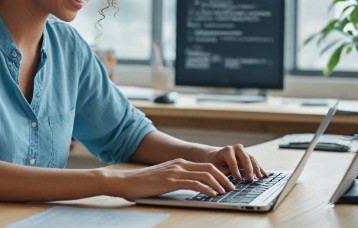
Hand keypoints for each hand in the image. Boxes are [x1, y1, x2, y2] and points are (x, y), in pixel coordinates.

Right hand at [109, 158, 235, 199]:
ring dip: (218, 183)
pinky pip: (194, 183)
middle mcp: (179, 164)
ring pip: (204, 174)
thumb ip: (177, 179)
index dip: (219, 173)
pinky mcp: (170, 181)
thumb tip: (192, 187)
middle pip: (209, 167)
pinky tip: (212, 194)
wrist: (125, 181)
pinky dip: (207, 188)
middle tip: (232, 187)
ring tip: (226, 191)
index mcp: (178, 163)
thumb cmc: (142, 183)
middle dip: (224, 177)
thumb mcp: (163, 178)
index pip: (205, 165)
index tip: (227, 182)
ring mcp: (175, 171)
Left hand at [205, 144, 267, 181]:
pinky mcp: (247, 157)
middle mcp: (236, 149)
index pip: (232, 159)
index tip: (238, 179)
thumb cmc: (214, 163)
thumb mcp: (215, 168)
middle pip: (245, 157)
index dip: (235, 169)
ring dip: (257, 169)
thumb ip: (221, 174)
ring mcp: (243, 152)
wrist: (214, 156)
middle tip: (250, 179)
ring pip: (252, 159)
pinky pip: (255, 162)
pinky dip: (260, 168)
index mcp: (226, 151)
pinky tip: (265, 175)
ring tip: (261, 178)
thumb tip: (227, 184)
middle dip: (249, 169)